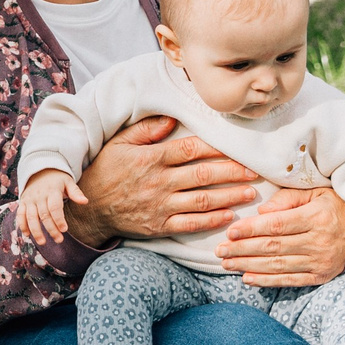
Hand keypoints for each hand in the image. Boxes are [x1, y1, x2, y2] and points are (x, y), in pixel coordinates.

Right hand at [17, 168, 83, 246]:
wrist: (40, 170)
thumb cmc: (57, 180)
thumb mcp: (68, 182)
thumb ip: (76, 192)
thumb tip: (85, 201)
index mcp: (52, 190)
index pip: (55, 207)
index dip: (59, 219)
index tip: (64, 230)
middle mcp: (39, 196)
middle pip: (44, 215)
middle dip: (51, 229)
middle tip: (59, 240)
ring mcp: (29, 199)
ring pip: (31, 217)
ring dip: (36, 231)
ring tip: (42, 242)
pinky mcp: (23, 202)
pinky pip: (20, 215)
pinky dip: (22, 225)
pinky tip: (27, 235)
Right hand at [65, 115, 261, 247]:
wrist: (89, 209)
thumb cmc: (105, 171)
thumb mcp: (119, 143)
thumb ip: (146, 130)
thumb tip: (172, 119)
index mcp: (151, 159)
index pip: (190, 150)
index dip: (216, 148)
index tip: (237, 146)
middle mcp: (159, 182)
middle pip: (203, 175)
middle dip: (233, 172)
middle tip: (255, 171)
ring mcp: (160, 206)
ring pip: (202, 200)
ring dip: (229, 197)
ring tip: (251, 193)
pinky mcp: (159, 226)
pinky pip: (191, 224)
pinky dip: (212, 221)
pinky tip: (229, 216)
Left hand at [219, 186, 344, 286]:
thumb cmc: (332, 205)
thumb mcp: (314, 192)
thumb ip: (287, 198)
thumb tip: (261, 211)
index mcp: (317, 217)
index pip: (277, 225)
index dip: (252, 229)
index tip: (230, 231)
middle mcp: (319, 242)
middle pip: (274, 247)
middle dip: (243, 249)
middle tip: (220, 250)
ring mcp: (320, 262)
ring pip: (278, 265)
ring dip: (249, 265)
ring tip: (227, 263)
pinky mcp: (320, 276)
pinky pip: (289, 280)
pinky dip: (266, 281)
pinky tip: (247, 278)